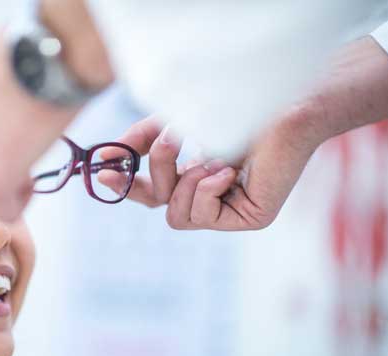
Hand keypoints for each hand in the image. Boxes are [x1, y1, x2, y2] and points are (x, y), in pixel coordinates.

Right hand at [104, 36, 387, 230]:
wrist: (283, 105)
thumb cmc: (235, 110)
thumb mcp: (177, 123)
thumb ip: (143, 140)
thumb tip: (110, 157)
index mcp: (194, 175)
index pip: (151, 192)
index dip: (125, 186)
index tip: (104, 173)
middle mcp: (210, 196)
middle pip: (158, 205)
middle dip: (154, 176)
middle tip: (165, 143)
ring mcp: (230, 210)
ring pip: (176, 215)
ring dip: (183, 180)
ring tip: (209, 154)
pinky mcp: (249, 218)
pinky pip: (202, 216)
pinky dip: (206, 189)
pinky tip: (226, 170)